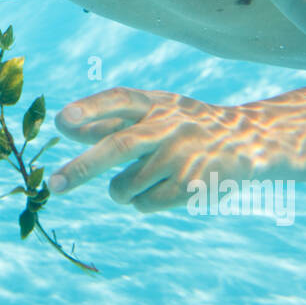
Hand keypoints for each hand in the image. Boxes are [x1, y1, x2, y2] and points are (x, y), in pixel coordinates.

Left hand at [47, 87, 287, 211]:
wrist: (250, 140)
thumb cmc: (185, 125)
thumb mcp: (155, 111)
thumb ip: (111, 119)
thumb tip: (63, 125)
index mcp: (156, 103)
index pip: (119, 100)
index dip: (90, 110)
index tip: (62, 121)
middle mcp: (168, 126)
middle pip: (118, 147)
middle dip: (82, 167)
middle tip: (55, 185)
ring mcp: (181, 157)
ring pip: (125, 186)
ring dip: (118, 190)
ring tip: (134, 182)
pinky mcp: (191, 186)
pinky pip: (144, 204)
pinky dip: (139, 203)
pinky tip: (159, 191)